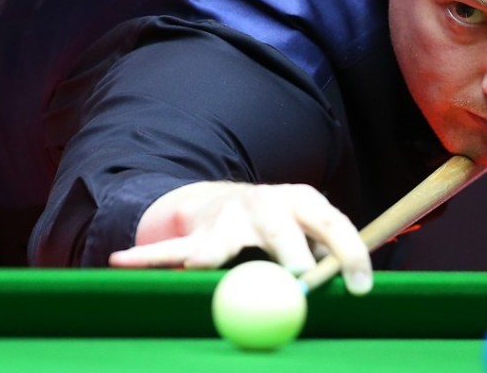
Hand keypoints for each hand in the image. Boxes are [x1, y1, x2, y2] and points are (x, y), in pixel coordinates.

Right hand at [108, 181, 372, 294]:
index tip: (360, 288)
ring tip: (199, 263)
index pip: (332, 222)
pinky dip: (148, 257)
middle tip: (296, 281)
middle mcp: (265, 204)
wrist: (228, 198)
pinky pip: (171, 250)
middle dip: (290, 253)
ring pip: (220, 245)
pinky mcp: (196, 235)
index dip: (350, 254)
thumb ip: (330, 255)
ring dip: (209, 256)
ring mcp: (227, 218)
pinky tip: (123, 261)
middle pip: (280, 229)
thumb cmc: (282, 226)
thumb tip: (362, 288)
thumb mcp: (311, 228)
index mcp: (302, 199)